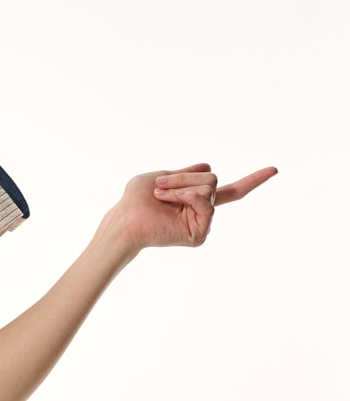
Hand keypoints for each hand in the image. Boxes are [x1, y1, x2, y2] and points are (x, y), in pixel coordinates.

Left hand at [115, 162, 278, 251]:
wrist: (124, 220)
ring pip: (209, 187)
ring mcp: (203, 224)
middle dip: (185, 177)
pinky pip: (205, 202)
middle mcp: (203, 212)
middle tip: (159, 188)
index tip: (275, 170)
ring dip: (181, 186)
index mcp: (196, 200)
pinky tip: (171, 204)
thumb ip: (184, 173)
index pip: (231, 190)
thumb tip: (208, 166)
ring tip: (160, 197)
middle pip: (213, 178)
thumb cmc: (135, 200)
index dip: (253, 180)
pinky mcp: (200, 234)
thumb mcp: (161, 177)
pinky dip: (186, 197)